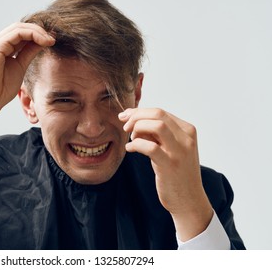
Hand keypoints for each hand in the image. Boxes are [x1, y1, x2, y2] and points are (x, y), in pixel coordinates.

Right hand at [0, 23, 54, 129]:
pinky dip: (32, 34)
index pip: (19, 34)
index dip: (36, 35)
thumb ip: (28, 53)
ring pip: (18, 27)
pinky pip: (16, 33)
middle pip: (19, 28)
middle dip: (38, 30)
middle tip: (53, 38)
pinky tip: (43, 41)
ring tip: (50, 40)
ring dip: (37, 31)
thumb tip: (42, 42)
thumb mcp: (20, 68)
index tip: (51, 41)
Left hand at [119, 108, 213, 240]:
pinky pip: (150, 147)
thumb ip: (156, 134)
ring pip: (157, 126)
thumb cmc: (175, 173)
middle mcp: (186, 138)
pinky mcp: (171, 165)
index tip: (125, 117)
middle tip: (125, 126)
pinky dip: (136, 145)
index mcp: (187, 130)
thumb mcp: (169, 148)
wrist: (188, 200)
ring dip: (138, 128)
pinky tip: (130, 149)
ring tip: (131, 139)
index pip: (160, 112)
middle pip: (158, 114)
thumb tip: (134, 119)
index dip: (139, 112)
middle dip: (136, 117)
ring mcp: (180, 151)